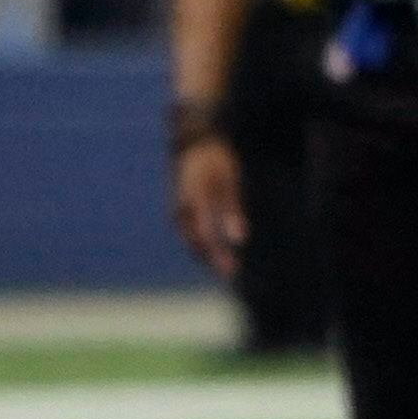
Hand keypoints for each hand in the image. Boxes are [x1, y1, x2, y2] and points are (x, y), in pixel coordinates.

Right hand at [171, 136, 246, 279]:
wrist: (195, 145)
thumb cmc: (217, 162)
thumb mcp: (228, 182)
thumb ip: (232, 210)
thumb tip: (239, 240)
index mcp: (194, 203)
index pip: (206, 237)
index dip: (218, 256)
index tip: (232, 270)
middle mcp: (182, 210)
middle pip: (197, 243)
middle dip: (212, 260)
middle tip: (231, 273)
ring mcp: (178, 210)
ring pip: (191, 240)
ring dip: (206, 255)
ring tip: (225, 268)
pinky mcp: (181, 210)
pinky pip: (190, 232)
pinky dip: (202, 244)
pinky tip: (214, 251)